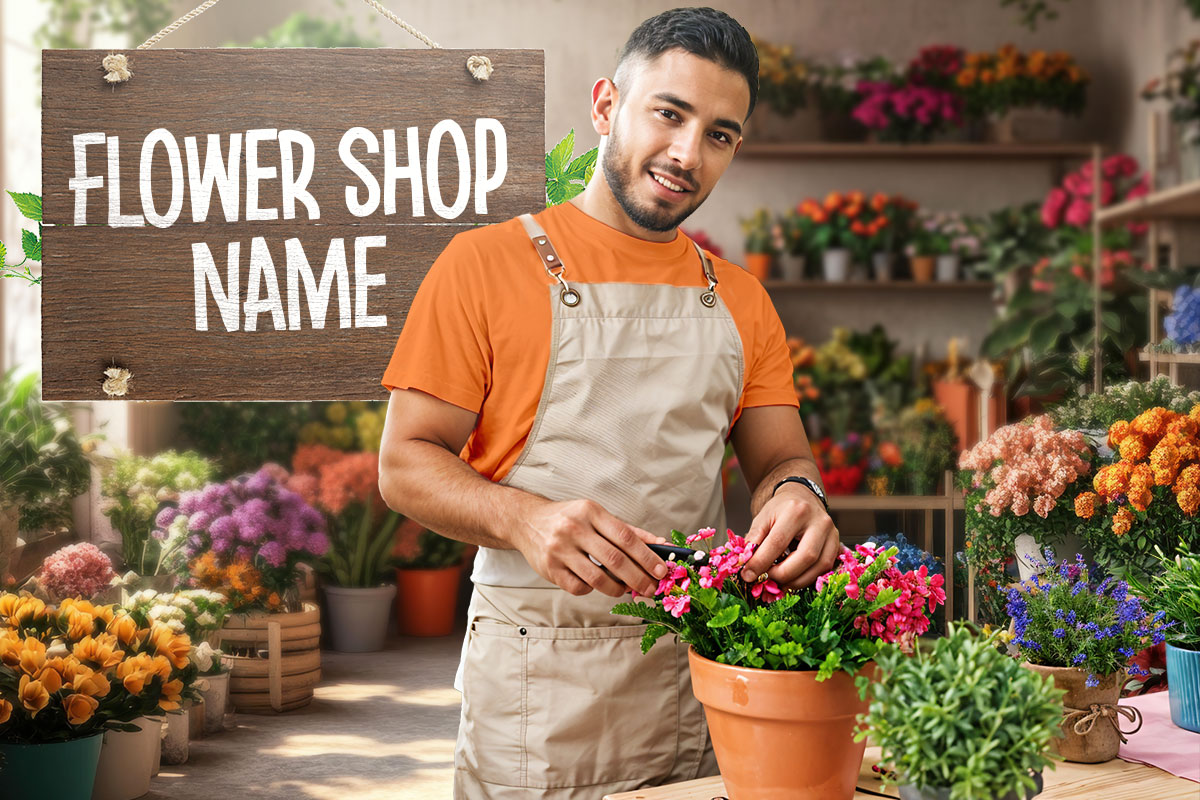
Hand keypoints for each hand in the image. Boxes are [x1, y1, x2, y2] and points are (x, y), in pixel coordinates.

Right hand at [512, 498, 668, 597]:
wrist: (528, 521)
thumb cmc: (569, 519)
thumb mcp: (598, 516)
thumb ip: (628, 531)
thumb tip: (661, 545)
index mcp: (591, 512)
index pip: (625, 537)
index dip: (647, 556)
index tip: (661, 570)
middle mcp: (574, 528)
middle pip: (614, 560)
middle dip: (638, 578)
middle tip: (651, 588)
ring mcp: (560, 549)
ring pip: (597, 578)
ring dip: (617, 588)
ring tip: (626, 589)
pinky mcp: (549, 569)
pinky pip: (579, 587)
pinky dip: (593, 590)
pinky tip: (597, 584)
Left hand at [740, 484, 839, 590]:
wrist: (802, 497)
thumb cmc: (780, 509)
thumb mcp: (762, 518)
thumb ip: (753, 539)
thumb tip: (744, 563)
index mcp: (796, 511)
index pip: (778, 542)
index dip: (762, 562)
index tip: (748, 575)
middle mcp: (819, 522)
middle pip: (805, 557)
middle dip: (783, 574)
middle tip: (767, 578)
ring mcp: (832, 533)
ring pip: (819, 566)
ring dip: (796, 580)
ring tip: (779, 581)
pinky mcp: (837, 545)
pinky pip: (826, 569)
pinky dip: (808, 578)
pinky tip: (793, 578)